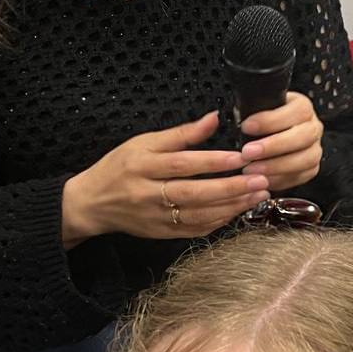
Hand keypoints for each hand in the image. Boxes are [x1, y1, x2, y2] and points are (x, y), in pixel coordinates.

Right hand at [63, 111, 268, 244]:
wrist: (92, 203)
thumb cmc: (119, 166)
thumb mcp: (143, 142)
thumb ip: (181, 133)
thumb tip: (214, 117)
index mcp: (142, 166)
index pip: (183, 164)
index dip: (213, 161)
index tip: (241, 157)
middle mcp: (148, 194)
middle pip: (194, 194)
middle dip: (230, 189)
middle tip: (260, 181)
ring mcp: (155, 218)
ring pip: (198, 216)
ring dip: (231, 207)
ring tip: (258, 196)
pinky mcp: (161, 234)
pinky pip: (194, 230)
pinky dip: (218, 222)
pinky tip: (237, 210)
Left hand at [239, 92, 322, 191]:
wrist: (276, 137)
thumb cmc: (266, 122)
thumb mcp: (261, 109)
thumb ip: (252, 111)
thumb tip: (229, 118)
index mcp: (303, 108)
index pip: (297, 110)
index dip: (271, 120)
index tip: (247, 126)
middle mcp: (313, 128)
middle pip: (303, 137)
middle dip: (273, 146)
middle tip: (248, 152)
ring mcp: (314, 149)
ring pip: (306, 159)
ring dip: (276, 166)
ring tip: (251, 169)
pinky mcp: (311, 168)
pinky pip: (300, 176)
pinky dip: (280, 179)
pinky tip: (262, 179)